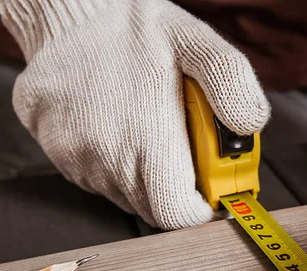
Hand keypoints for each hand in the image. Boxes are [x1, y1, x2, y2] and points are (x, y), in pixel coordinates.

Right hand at [0, 0, 269, 229]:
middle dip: (175, 190)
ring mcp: (74, 159)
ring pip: (124, 195)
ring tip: (149, 130)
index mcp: (145, 140)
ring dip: (144, 177)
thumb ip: (232, 85)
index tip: (206, 188)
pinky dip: (114, 164)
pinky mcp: (56, 153)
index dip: (198, 207)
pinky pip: (94, 178)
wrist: (69, 9)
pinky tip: (119, 127)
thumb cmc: (134, 27)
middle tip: (182, 150)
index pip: (177, 214)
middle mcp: (104, 159)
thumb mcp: (197, 43)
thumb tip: (251, 126)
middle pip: (153, 209)